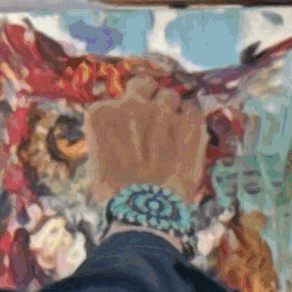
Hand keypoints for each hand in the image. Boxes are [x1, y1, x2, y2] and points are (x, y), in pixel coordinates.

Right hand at [85, 71, 210, 205]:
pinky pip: (194, 109)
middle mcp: (131, 104)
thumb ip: (109, 138)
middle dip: (149, 96)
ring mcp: (162, 111)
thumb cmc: (115, 193)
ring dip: (172, 109)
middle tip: (153, 115)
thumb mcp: (98, 160)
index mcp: (102, 114)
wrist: (144, 207)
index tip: (130, 126)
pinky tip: (190, 133)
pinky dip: (191, 118)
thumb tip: (120, 138)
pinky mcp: (190, 122)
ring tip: (174, 129)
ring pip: (171, 95)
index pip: (115, 100)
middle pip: (145, 84)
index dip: (125, 113)